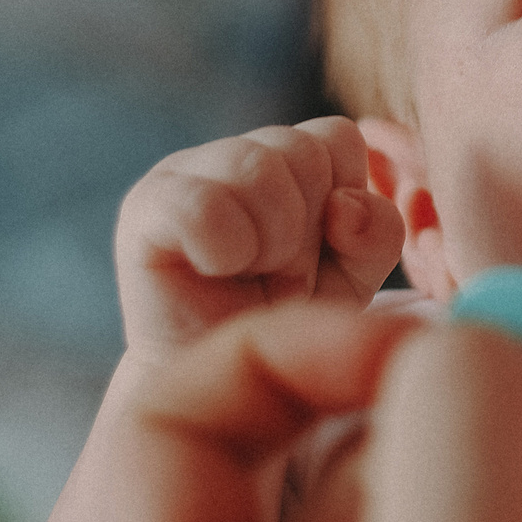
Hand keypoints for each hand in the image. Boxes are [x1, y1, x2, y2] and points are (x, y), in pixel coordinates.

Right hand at [115, 118, 405, 354]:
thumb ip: (377, 231)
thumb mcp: (356, 277)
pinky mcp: (145, 207)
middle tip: (278, 269)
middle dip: (306, 225)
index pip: (337, 136)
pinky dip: (224, 248)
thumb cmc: (286, 323)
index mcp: (286, 156)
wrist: (221, 385)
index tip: (320, 250)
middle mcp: (233, 153)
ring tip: (250, 272)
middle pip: (301, 148)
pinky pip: (203, 205)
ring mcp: (184, 172)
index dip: (344, 200)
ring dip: (270, 239)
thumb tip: (344, 205)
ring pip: (256, 165)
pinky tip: (216, 270)